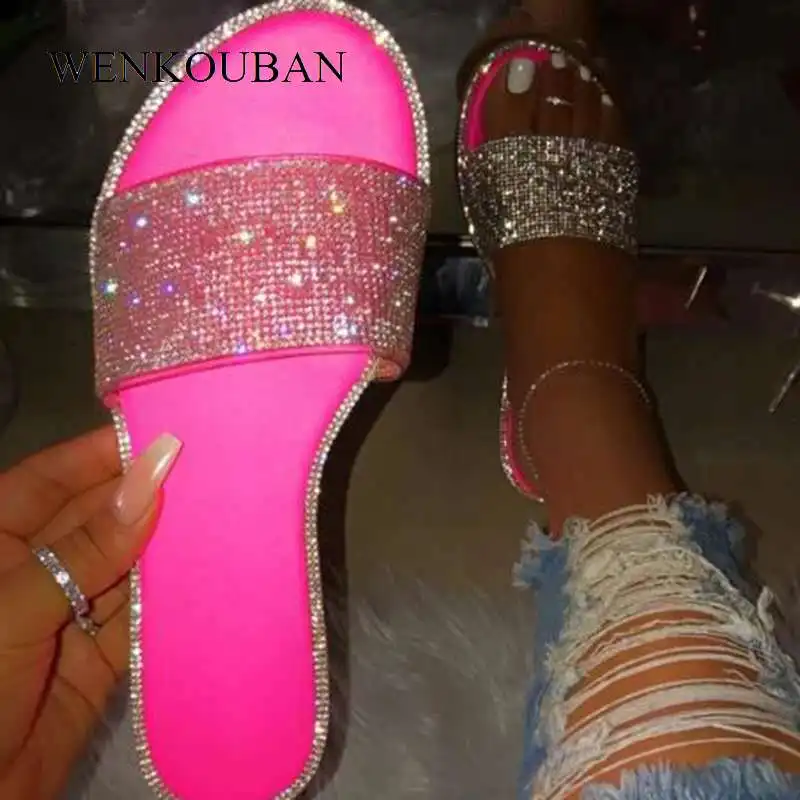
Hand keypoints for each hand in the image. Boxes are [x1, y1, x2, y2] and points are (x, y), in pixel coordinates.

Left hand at [0, 427, 180, 799]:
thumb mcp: (14, 611)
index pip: (51, 481)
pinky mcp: (101, 656)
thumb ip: (85, 548)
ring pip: (127, 565)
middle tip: (213, 469)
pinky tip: (212, 573)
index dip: (103, 455)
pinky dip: (175, 598)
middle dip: (148, 497)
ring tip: (225, 510)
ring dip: (170, 545)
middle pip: (97, 519)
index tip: (164, 434)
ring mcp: (70, 613)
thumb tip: (150, 479)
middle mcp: (35, 570)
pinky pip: (143, 616)